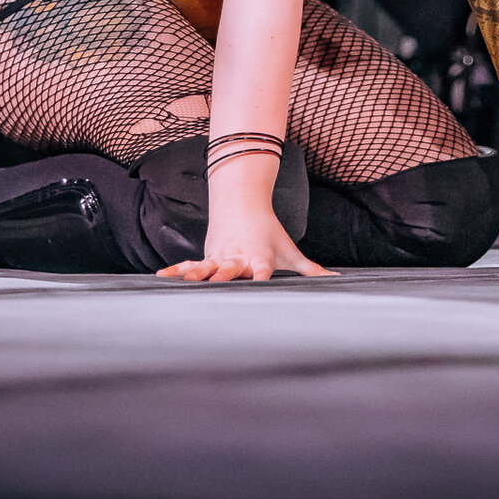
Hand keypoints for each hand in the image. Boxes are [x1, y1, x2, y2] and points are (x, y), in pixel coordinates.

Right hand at [157, 204, 336, 282]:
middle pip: (231, 270)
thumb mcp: (291, 252)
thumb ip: (311, 270)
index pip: (262, 273)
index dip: (260, 281)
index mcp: (260, 259)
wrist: (242, 206)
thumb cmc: (269, 234)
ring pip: (207, 267)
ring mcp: (220, 257)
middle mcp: (238, 259)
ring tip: (187, 282)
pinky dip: (176, 270)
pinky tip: (161, 278)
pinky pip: (189, 264)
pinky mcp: (207, 256)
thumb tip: (337, 280)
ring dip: (197, 274)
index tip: (260, 292)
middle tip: (217, 287)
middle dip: (224, 278)